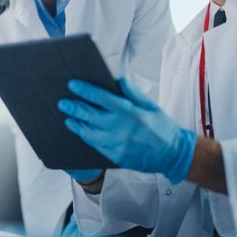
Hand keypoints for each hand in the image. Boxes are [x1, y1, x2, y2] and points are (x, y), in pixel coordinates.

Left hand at [57, 78, 195, 184]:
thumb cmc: (162, 127)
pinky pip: (95, 144)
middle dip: (74, 107)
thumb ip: (132, 92)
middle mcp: (121, 128)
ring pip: (88, 132)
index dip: (85, 90)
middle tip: (62, 102)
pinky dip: (85, 136)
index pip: (102, 98)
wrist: (173, 154)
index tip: (73, 84)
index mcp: (130, 112)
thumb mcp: (150, 106)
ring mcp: (117, 144)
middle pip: (90, 115)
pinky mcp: (115, 156)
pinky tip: (80, 130)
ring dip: (76, 123)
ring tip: (68, 117)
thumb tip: (117, 79)